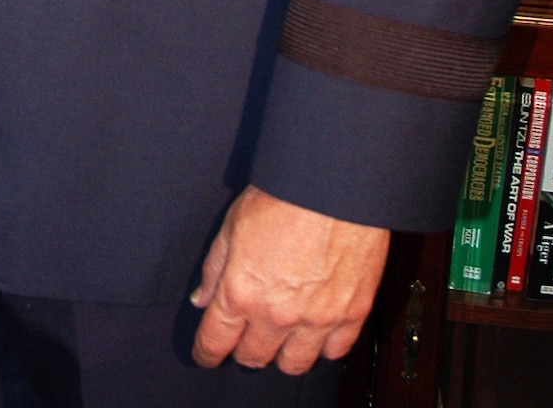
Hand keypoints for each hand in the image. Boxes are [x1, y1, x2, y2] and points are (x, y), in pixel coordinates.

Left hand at [191, 185, 388, 373]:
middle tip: (244, 337)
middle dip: (243, 350)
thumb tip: (201, 299)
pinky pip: (334, 352)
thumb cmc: (282, 197)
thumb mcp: (232, 225)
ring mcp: (316, 320)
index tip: (206, 355)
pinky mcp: (351, 316)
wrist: (332, 187)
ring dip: (281, 354)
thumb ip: (214, 268)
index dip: (207, 353)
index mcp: (241, 292)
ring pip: (293, 364)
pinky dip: (322, 347)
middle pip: (253, 358)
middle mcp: (276, 314)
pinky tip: (314, 331)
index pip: (215, 342)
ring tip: (279, 336)